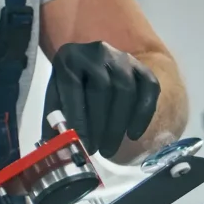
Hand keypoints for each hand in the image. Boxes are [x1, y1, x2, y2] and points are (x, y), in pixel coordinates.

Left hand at [42, 41, 159, 158]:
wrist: (89, 63)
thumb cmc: (69, 85)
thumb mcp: (56, 98)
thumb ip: (54, 120)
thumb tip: (58, 150)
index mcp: (68, 58)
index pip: (73, 87)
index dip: (78, 117)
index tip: (81, 144)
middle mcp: (96, 52)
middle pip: (102, 89)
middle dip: (100, 125)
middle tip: (97, 151)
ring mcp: (122, 57)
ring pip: (126, 90)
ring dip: (118, 124)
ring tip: (109, 148)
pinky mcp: (141, 67)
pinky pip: (149, 88)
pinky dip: (143, 114)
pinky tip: (133, 135)